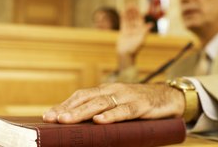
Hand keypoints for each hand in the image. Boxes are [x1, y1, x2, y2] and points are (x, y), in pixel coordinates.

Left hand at [43, 82, 184, 123]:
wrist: (169, 96)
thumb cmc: (140, 103)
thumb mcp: (120, 106)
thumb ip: (105, 112)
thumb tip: (86, 127)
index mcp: (106, 91)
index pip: (81, 96)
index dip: (65, 104)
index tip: (49, 115)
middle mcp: (113, 91)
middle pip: (87, 98)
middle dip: (68, 109)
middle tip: (51, 119)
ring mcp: (127, 97)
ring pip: (101, 103)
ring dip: (82, 112)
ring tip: (67, 120)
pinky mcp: (141, 105)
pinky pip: (124, 111)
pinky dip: (111, 116)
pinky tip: (99, 121)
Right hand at [117, 6, 152, 69]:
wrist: (125, 54)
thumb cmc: (134, 48)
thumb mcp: (140, 39)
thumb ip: (144, 31)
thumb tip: (151, 24)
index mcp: (140, 30)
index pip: (139, 19)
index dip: (137, 12)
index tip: (135, 6)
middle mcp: (135, 30)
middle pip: (134, 18)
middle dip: (132, 11)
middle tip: (130, 4)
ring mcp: (129, 31)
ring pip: (129, 20)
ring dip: (128, 13)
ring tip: (126, 6)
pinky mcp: (123, 32)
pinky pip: (123, 24)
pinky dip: (123, 18)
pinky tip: (122, 12)